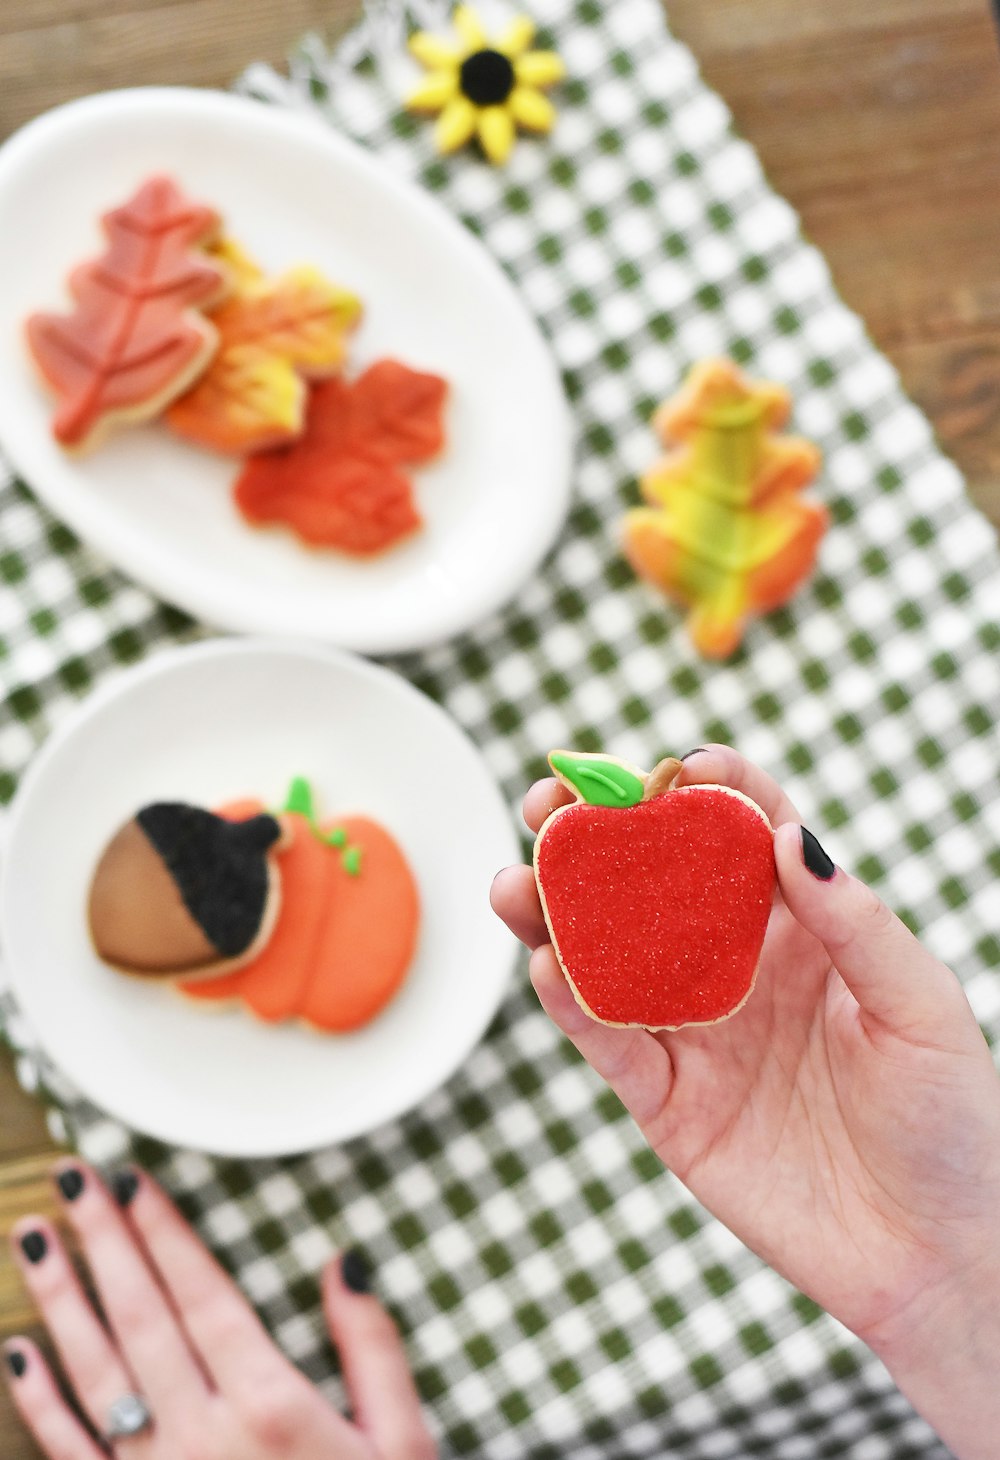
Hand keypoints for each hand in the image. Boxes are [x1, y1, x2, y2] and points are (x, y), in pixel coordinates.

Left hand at [4, 1164, 434, 1459]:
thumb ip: (372, 1349)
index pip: (202, 1294)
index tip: (131, 1178)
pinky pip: (71, 1455)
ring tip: (32, 1239)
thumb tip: (344, 1262)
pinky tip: (18, 1353)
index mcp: (270, 1405)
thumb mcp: (402, 1442)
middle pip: (140, 1317)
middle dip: (103, 1241)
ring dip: (60, 1301)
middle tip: (71, 1178)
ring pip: (95, 1375)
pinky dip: (40, 1403)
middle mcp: (203, 1434)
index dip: (163, 1231)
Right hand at [492, 745, 999, 1459]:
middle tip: (551, 808)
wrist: (936, 1254)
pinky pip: (610, 1043)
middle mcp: (738, 969)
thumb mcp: (918, 1007)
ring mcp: (696, 1032)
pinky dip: (571, 1004)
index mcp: (803, 929)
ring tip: (517, 880)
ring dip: (555, 915)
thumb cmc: (951, 1120)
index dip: (706, 792)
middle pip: (651, 884)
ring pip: (607, 958)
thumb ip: (855, 921)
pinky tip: (544, 964)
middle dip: (597, 838)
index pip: (742, 837)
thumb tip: (785, 835)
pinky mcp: (668, 1102)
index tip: (675, 768)